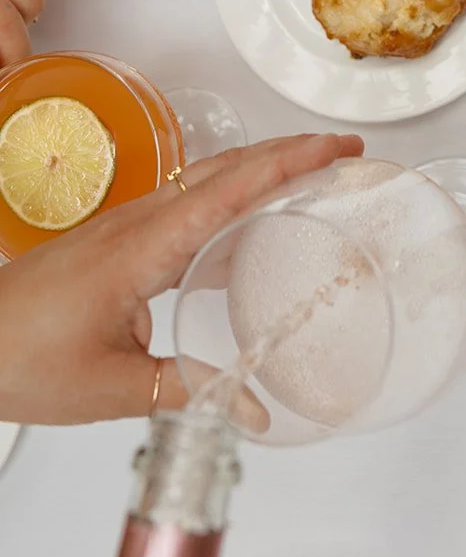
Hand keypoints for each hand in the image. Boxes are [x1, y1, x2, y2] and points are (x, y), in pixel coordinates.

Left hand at [0, 132, 364, 425]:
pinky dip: (230, 195)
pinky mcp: (119, 239)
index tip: (333, 149)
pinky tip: (244, 223)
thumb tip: (251, 406)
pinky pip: (187, 202)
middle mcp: (139, 223)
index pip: (231, 190)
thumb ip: (188, 391)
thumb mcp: (112, 387)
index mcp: (144, 247)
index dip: (288, 164)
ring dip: (262, 167)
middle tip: (341, 152)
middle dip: (290, 151)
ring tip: (309, 174)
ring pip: (207, 179)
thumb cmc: (20, 356)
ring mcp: (128, 226)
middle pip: (227, 168)